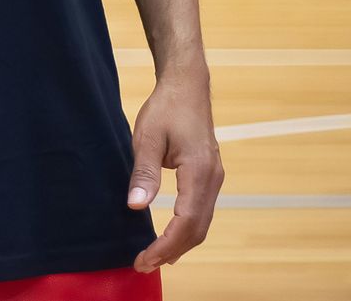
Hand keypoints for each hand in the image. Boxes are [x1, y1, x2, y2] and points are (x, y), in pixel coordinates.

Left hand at [127, 69, 223, 270]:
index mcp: (199, 172)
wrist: (187, 86)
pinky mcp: (210, 175)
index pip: (185, 222)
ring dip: (180, 243)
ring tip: (154, 257)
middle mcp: (213, 179)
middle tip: (144, 264)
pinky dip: (187, 229)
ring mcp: (215, 178)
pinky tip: (170, 236)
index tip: (144, 259)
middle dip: (171, 251)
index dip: (165, 245)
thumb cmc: (166, 108)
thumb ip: (144, 172)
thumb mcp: (146, 137)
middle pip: (197, 229)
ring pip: (202, 223)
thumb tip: (135, 206)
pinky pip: (202, 211)